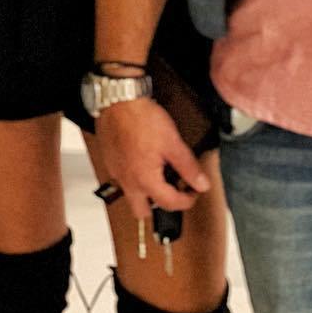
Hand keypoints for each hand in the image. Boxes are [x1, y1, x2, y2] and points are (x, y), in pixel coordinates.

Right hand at [95, 97, 209, 222]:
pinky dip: (135, 176)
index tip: (193, 193)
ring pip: (131, 195)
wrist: (118, 101)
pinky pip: (123, 178)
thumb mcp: (172, 143)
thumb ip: (188, 167)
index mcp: (145, 181)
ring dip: (146, 191)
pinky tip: (143, 159)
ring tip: (159, 173)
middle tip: (173, 190)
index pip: (170, 204)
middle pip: (142, 212)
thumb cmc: (142, 119)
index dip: (187, 201)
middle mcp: (127, 182)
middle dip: (158, 206)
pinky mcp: (109, 161)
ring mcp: (116, 173)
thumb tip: (202, 184)